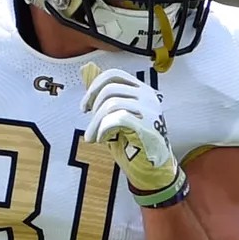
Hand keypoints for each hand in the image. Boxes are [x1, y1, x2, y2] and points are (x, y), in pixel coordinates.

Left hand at [83, 65, 184, 205]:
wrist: (153, 170)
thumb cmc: (134, 144)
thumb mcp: (116, 116)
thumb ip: (105, 95)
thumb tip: (86, 68)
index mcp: (142, 90)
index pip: (114, 75)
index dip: (94, 87)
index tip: (85, 107)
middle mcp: (148, 96)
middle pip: (109, 89)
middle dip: (93, 108)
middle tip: (90, 128)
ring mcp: (150, 110)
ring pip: (111, 104)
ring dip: (96, 123)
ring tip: (93, 137)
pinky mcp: (148, 126)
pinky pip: (117, 118)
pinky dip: (103, 129)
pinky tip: (102, 139)